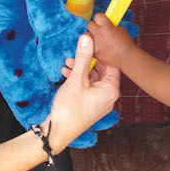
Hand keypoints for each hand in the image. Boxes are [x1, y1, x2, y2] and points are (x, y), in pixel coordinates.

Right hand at [51, 34, 119, 151]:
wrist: (58, 132)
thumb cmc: (69, 109)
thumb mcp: (76, 79)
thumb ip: (83, 57)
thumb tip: (87, 38)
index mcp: (111, 90)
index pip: (111, 64)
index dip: (101, 53)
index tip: (90, 44)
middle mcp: (109, 96)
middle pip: (101, 71)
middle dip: (87, 61)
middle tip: (75, 54)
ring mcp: (100, 102)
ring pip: (93, 78)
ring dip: (80, 69)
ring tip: (67, 63)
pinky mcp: (91, 105)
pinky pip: (88, 87)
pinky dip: (78, 79)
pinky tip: (66, 73)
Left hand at [86, 12, 135, 68]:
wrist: (127, 58)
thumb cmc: (126, 43)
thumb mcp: (121, 29)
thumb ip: (111, 26)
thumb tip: (106, 25)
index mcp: (107, 25)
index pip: (97, 16)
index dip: (100, 18)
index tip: (101, 21)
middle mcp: (99, 33)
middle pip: (89, 24)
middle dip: (94, 27)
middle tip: (99, 31)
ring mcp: (96, 43)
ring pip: (86, 35)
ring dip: (91, 36)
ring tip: (97, 40)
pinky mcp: (94, 52)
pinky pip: (88, 46)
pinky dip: (91, 46)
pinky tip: (98, 48)